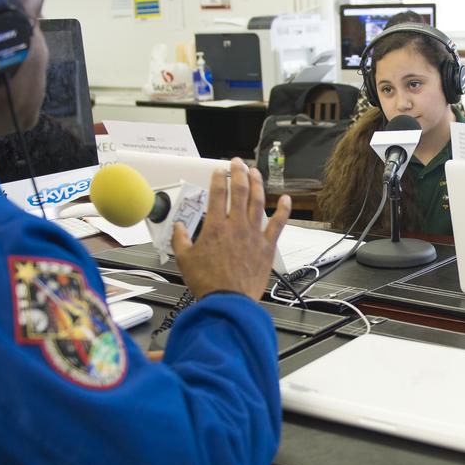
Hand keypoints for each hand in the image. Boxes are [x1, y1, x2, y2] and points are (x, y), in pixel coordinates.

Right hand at [172, 159, 290, 300]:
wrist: (228, 301)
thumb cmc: (208, 283)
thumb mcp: (184, 260)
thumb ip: (180, 239)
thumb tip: (177, 227)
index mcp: (215, 227)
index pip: (217, 193)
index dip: (218, 178)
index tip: (219, 170)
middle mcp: (236, 226)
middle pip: (240, 191)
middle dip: (239, 173)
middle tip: (238, 163)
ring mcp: (254, 235)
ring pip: (258, 202)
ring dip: (258, 184)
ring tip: (256, 173)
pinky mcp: (267, 247)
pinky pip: (278, 224)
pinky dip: (283, 210)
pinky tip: (286, 199)